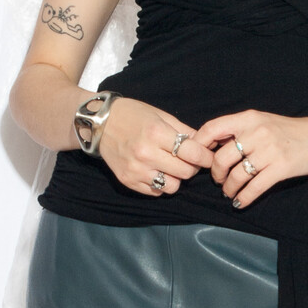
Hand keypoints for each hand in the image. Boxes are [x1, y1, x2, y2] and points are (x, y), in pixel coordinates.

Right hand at [94, 96, 214, 195]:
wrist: (99, 123)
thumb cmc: (132, 115)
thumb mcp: (160, 116)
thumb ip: (184, 131)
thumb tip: (206, 144)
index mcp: (156, 133)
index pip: (193, 153)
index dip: (206, 157)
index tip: (208, 156)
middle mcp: (146, 154)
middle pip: (186, 172)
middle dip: (192, 167)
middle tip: (189, 160)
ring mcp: (136, 170)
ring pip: (172, 187)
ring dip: (177, 178)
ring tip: (171, 166)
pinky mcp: (128, 181)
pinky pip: (156, 192)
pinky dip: (161, 184)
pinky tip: (157, 171)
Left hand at [193, 110, 307, 209]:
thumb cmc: (290, 131)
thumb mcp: (263, 121)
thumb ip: (240, 130)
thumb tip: (212, 144)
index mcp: (249, 118)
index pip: (212, 128)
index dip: (199, 144)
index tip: (198, 158)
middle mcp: (256, 132)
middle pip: (221, 157)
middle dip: (216, 174)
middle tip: (219, 180)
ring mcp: (269, 151)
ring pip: (236, 175)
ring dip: (229, 188)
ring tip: (229, 192)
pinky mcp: (281, 168)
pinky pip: (254, 187)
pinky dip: (244, 197)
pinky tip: (240, 202)